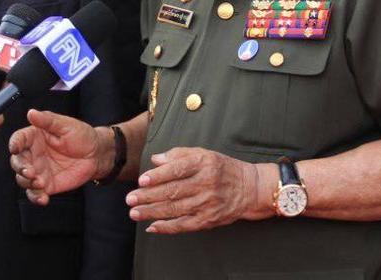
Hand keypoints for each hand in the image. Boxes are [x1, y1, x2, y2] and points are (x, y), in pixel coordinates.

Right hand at [8, 109, 102, 204]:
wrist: (97, 155)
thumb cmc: (82, 136)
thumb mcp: (66, 124)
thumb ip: (48, 120)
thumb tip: (31, 113)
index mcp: (35, 137)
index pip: (18, 139)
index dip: (15, 144)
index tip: (16, 148)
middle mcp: (33, 154)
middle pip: (17, 161)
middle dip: (20, 167)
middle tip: (30, 171)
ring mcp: (38, 170)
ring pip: (22, 179)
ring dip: (27, 182)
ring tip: (39, 182)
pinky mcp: (46, 184)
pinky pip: (35, 193)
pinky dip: (36, 197)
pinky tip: (43, 197)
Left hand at [126, 147, 266, 234]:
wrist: (250, 188)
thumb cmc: (222, 168)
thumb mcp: (204, 154)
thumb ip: (178, 154)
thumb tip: (155, 159)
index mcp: (204, 164)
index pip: (178, 169)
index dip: (158, 176)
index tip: (142, 180)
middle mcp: (207, 183)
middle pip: (173, 191)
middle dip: (149, 196)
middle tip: (130, 198)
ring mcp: (208, 203)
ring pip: (176, 209)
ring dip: (152, 212)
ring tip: (135, 212)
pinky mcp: (209, 219)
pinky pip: (185, 225)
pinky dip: (167, 227)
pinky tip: (152, 227)